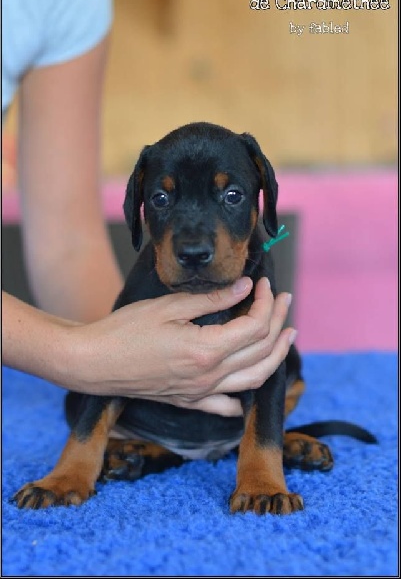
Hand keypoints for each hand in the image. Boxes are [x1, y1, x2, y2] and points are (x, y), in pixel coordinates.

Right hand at [62, 277, 294, 415]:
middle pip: (261, 351)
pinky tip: (250, 385)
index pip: (254, 326)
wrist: (94, 363)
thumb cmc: (126, 331)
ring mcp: (201, 392)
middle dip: (278, 321)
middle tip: (284, 299)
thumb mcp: (169, 306)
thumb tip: (246, 288)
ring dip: (276, 356)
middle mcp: (210, 376)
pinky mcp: (189, 401)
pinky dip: (244, 395)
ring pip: (254, 378)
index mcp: (206, 350)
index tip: (265, 283)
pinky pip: (226, 404)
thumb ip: (212, 299)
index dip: (266, 302)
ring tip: (287, 335)